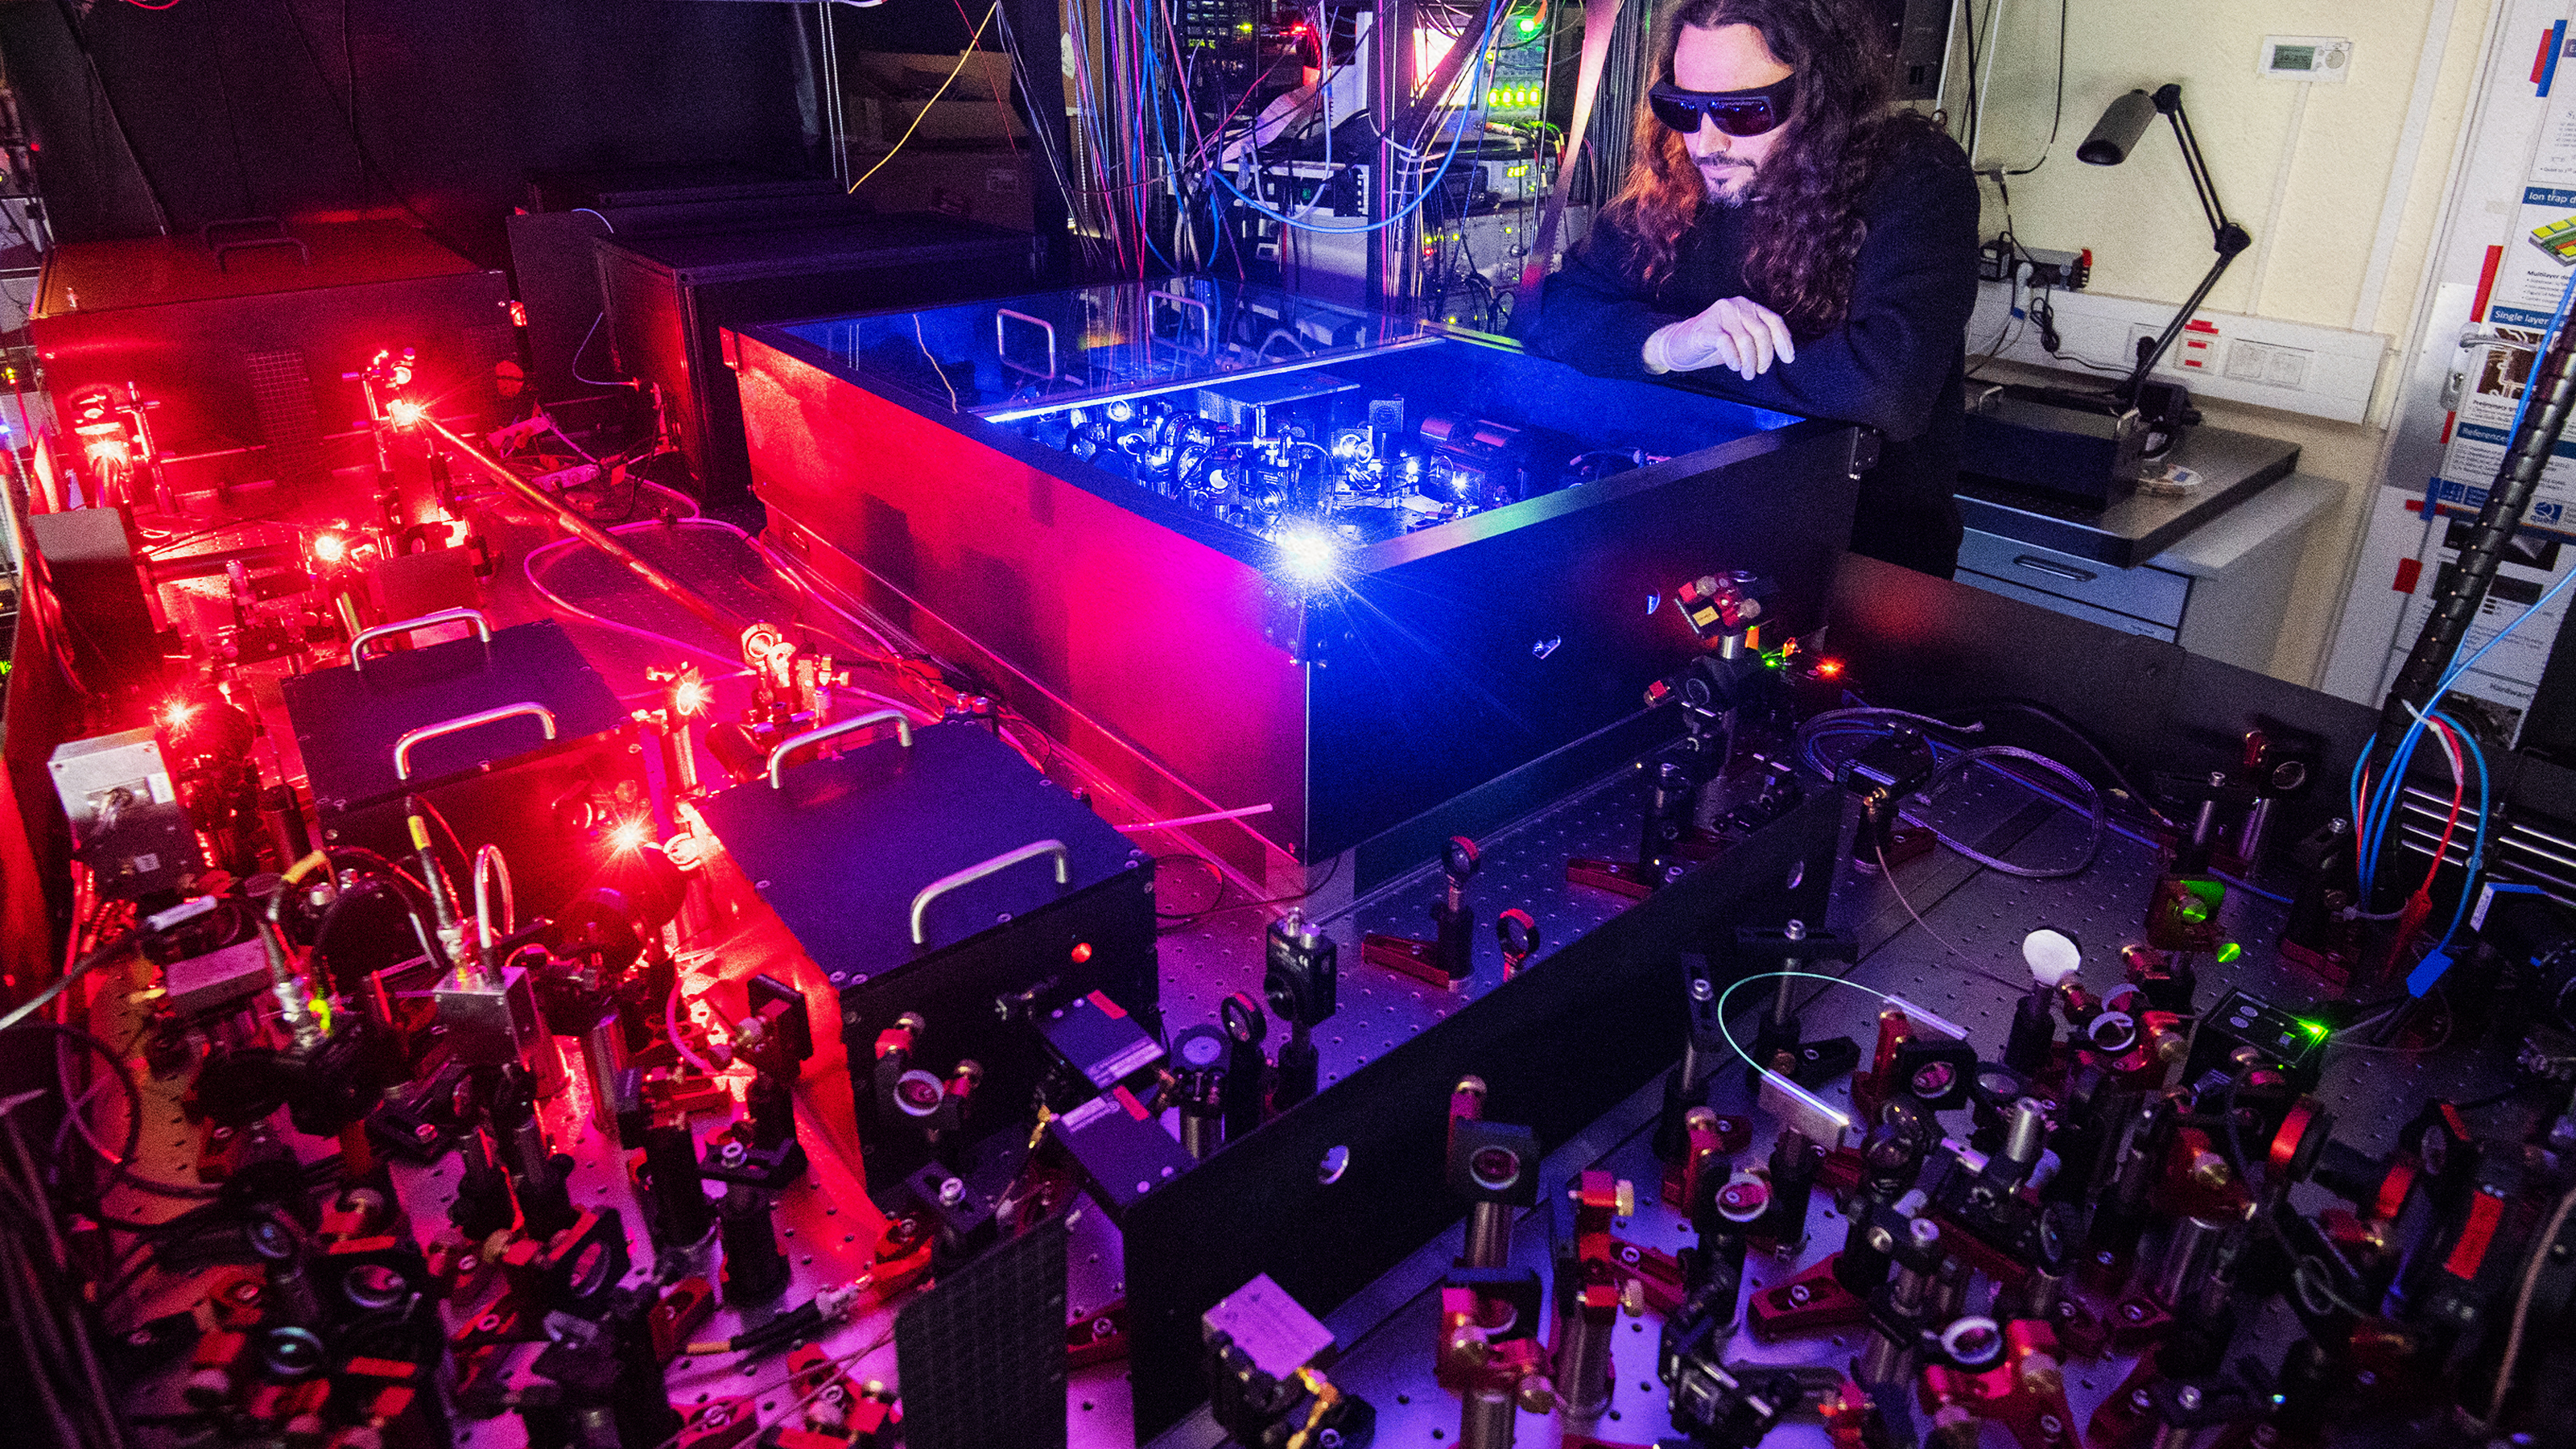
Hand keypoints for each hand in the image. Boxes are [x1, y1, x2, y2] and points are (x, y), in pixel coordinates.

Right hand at [1645, 296, 1796, 379]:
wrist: (1678, 345)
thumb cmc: (1713, 345)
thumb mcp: (1741, 339)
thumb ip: (1759, 340)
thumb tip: (1783, 353)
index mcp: (1747, 306)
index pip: (1774, 321)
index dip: (1784, 341)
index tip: (1788, 359)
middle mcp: (1735, 305)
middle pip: (1762, 332)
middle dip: (1765, 356)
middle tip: (1759, 371)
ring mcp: (1719, 314)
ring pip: (1746, 340)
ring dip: (1750, 362)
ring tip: (1747, 374)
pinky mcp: (1705, 328)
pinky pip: (1727, 344)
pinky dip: (1734, 359)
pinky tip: (1734, 366)